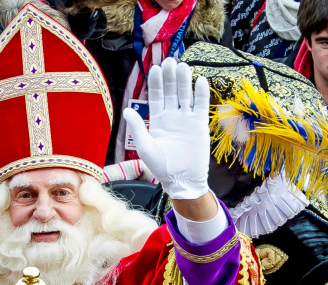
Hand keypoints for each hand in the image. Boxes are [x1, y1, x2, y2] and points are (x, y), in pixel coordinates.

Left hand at [122, 58, 210, 199]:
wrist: (182, 180)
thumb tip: (127, 110)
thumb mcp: (145, 147)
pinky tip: (199, 80)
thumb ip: (137, 128)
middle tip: (169, 60)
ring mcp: (187, 119)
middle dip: (170, 77)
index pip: (157, 96)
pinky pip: (201, 105)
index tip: (155, 68)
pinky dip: (201, 93)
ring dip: (184, 81)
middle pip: (171, 92)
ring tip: (182, 66)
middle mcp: (172, 117)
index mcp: (158, 120)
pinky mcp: (200, 125)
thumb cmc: (161, 167)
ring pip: (185, 95)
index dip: (156, 83)